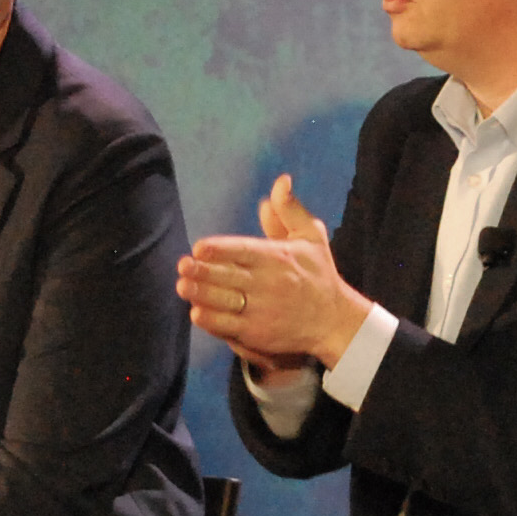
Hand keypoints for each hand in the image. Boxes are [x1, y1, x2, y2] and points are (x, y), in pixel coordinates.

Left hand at [177, 175, 372, 367]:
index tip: (199, 247)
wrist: (334, 322)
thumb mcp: (312, 236)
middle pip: (229, 277)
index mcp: (278, 258)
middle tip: (182, 266)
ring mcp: (262, 311)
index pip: (244, 252)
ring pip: (225, 303)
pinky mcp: (258, 334)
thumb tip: (281, 181)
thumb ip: (290, 210)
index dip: (220, 249)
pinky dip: (212, 321)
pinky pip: (230, 327)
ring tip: (183, 287)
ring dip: (201, 295)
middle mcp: (268, 285)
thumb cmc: (318, 274)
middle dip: (203, 272)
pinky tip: (197, 313)